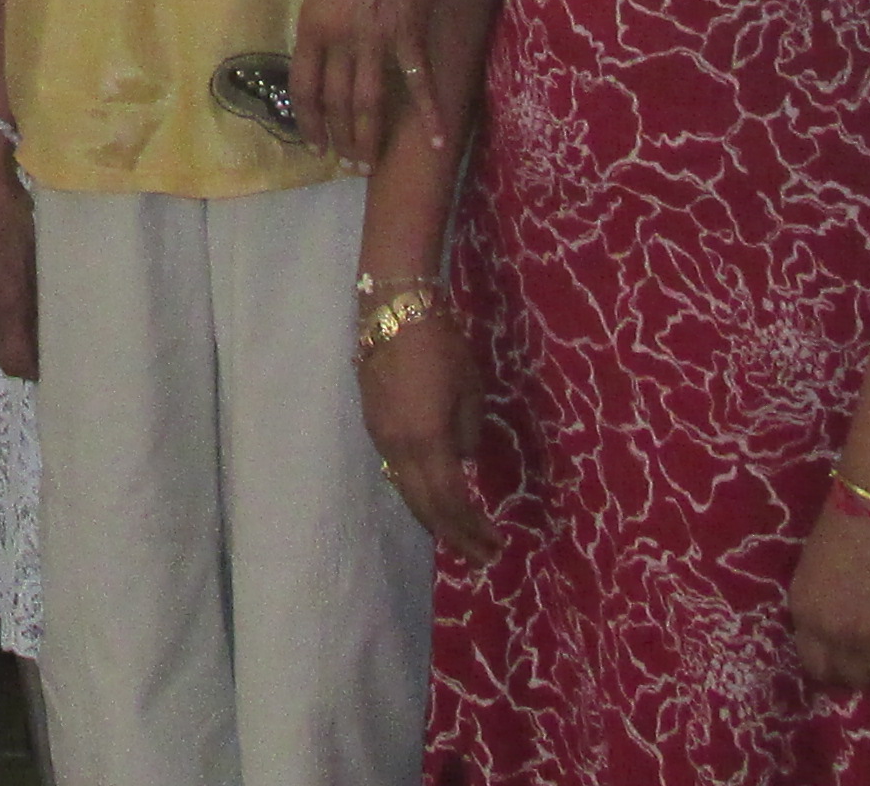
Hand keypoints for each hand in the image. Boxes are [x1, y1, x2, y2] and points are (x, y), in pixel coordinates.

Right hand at [0, 121, 36, 380]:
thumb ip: (51, 289)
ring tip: (37, 320)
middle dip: (23, 352)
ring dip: (8, 331)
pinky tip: (14, 293)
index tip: (62, 367)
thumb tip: (72, 319)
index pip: (14, 361)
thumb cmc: (17, 209)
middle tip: (54, 345)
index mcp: (2, 303)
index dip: (36, 370)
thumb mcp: (44, 248)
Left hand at [293, 0, 459, 168]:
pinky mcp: (409, 35)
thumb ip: (325, 26)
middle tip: (349, 164)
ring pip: (367, 103)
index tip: (315, 146)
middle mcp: (337, 36)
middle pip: (335, 102)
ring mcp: (374, 38)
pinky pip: (418, 84)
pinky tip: (435, 140)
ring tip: (370, 164)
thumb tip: (328, 62)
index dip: (308, 123)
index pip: (302, 88)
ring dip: (369, 138)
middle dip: (341, 139)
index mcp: (311, 24)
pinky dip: (427, 115)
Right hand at [358, 307, 493, 564]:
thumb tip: (462, 459)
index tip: (495, 546)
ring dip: (434, 518)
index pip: (451, 502)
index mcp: (427, 442)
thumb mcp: (471, 390)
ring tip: (459, 535)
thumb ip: (468, 434)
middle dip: (454, 535)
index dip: (472, 529)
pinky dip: (419, 494)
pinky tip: (433, 498)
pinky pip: (397, 473)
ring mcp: (381, 439)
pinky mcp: (374, 426)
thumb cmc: (441, 346)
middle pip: (425, 507)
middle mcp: (398, 449)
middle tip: (481, 557)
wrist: (393, 312)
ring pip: (407, 493)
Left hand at [786, 504, 869, 694]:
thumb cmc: (846, 526)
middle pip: (856, 678)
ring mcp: (868, 636)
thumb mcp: (814, 574)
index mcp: (804, 614)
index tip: (854, 660)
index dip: (839, 668)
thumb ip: (823, 612)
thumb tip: (841, 645)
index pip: (817, 670)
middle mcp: (831, 632)